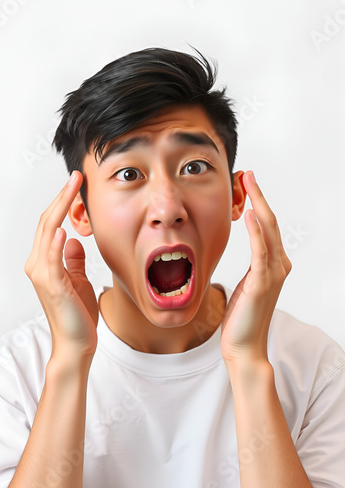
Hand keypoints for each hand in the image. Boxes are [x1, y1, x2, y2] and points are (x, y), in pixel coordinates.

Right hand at [24, 171, 97, 362]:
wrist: (76, 343)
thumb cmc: (77, 314)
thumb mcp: (77, 280)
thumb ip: (72, 260)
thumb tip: (71, 241)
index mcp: (44, 262)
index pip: (50, 224)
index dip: (61, 202)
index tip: (75, 184)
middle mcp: (38, 265)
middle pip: (46, 223)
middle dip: (61, 198)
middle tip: (76, 177)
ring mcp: (42, 275)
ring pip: (47, 233)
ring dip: (60, 208)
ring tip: (72, 188)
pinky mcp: (53, 286)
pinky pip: (51, 259)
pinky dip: (54, 242)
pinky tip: (62, 226)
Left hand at [220, 171, 291, 364]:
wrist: (244, 346)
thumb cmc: (242, 317)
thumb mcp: (247, 285)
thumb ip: (253, 267)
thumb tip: (252, 253)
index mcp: (274, 265)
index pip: (267, 226)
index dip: (258, 203)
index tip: (247, 184)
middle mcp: (278, 265)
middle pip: (270, 222)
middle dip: (259, 196)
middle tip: (248, 175)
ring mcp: (272, 274)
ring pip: (268, 231)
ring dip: (258, 204)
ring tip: (248, 184)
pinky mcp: (262, 283)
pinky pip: (260, 251)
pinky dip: (256, 231)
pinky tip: (249, 213)